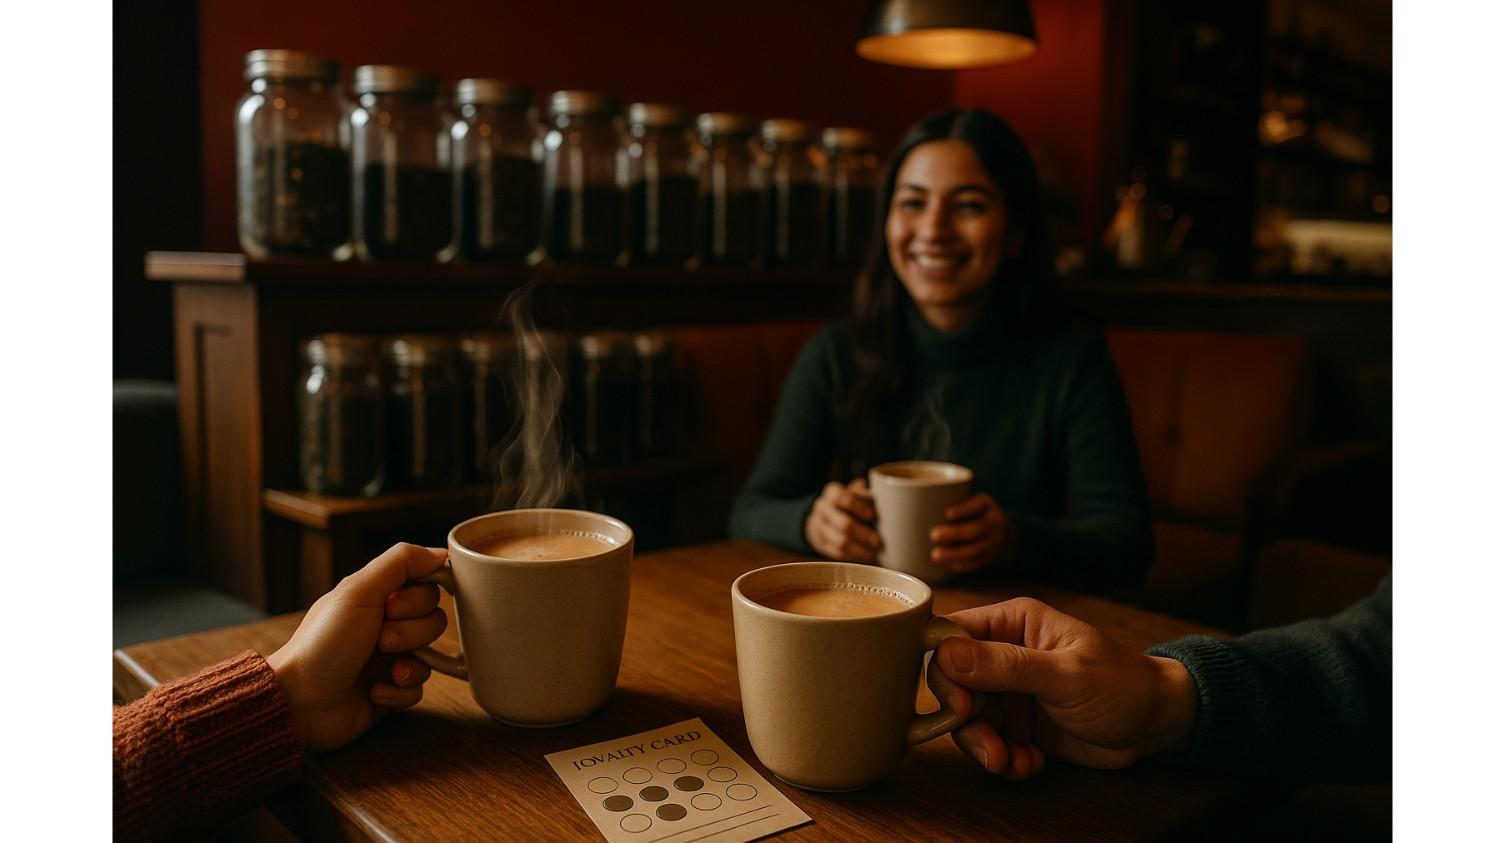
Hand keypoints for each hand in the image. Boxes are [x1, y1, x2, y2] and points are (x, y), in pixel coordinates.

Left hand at [266, 543, 449, 752]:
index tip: (392, 607)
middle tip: (380, 640)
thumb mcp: (358, 592)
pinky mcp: (391, 690)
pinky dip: (400, 691)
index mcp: (377, 597)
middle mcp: (386, 624)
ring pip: (432, 654)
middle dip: (411, 633)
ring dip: (409, 663)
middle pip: (435, 619)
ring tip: (383, 670)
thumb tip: (441, 552)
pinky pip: (420, 688)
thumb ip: (400, 563)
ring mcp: (390, 658)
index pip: (427, 585)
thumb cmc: (323, 644)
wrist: (300, 701)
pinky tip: (374, 692)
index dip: (419, 598)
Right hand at [804, 479, 880, 562]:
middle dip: (864, 535)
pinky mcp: (820, 544)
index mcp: (832, 492)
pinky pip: (837, 553)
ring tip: (875, 554)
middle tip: (880, 542)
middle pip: (844, 524)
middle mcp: (822, 508)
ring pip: (840, 542)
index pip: (844, 498)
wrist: (826, 516)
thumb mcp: (857, 494)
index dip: (861, 508)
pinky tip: (866, 558)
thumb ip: (869, 497)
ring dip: (860, 550)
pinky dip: (853, 557)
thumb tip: (891, 502)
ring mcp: (818, 527)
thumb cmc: (851, 504)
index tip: (875, 516)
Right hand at [924, 597, 1197, 778]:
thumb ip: (1006, 665)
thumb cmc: (1121, 684)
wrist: (1156, 724)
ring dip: (985, 747)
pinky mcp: (1017, 722)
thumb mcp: (1065, 675)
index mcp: (1012, 622)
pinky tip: (1031, 763)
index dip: (946, 671)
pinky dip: (1003, 758)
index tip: (963, 706)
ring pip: (967, 718)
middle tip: (992, 749)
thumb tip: (947, 654)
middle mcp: (1003, 652)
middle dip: (967, 721)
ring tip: (1013, 763)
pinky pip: (988, 741)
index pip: (950, 635)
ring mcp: (1009, 689)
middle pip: (952, 683)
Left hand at [929, 493, 1015, 573]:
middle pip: (976, 529)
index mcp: (987, 504)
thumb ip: (952, 500)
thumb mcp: (972, 501)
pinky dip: (963, 565)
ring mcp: (996, 541)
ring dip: (955, 553)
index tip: (948, 513)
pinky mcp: (993, 558)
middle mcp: (995, 522)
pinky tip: (949, 565)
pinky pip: (978, 563)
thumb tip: (914, 504)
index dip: (964, 509)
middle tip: (933, 535)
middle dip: (955, 533)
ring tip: (936, 555)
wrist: (1007, 533)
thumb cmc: (976, 514)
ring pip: (976, 549)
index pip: (977, 504)